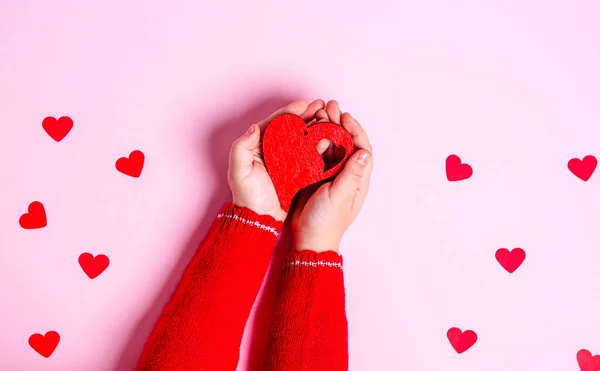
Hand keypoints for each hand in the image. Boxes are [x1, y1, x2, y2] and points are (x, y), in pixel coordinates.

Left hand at [228, 99, 325, 220]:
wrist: (260, 218)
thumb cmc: (247, 196)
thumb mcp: (239, 171)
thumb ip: (241, 148)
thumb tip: (254, 127)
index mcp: (257, 145)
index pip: (274, 123)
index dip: (289, 112)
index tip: (304, 104)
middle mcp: (271, 149)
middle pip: (290, 127)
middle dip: (305, 115)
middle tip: (320, 106)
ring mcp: (284, 160)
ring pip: (300, 138)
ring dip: (313, 127)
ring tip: (327, 117)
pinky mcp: (295, 170)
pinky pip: (307, 154)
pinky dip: (317, 145)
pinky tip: (328, 139)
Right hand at [291, 100, 373, 252]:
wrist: (309, 239)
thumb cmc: (327, 222)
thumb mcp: (339, 197)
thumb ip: (351, 175)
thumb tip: (363, 152)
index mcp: (357, 180)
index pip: (362, 149)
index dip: (355, 130)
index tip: (345, 117)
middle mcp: (346, 175)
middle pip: (347, 143)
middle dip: (340, 123)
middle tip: (330, 106)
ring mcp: (331, 175)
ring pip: (332, 146)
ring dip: (327, 129)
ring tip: (318, 113)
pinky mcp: (316, 176)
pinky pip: (317, 154)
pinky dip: (314, 141)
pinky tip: (307, 131)